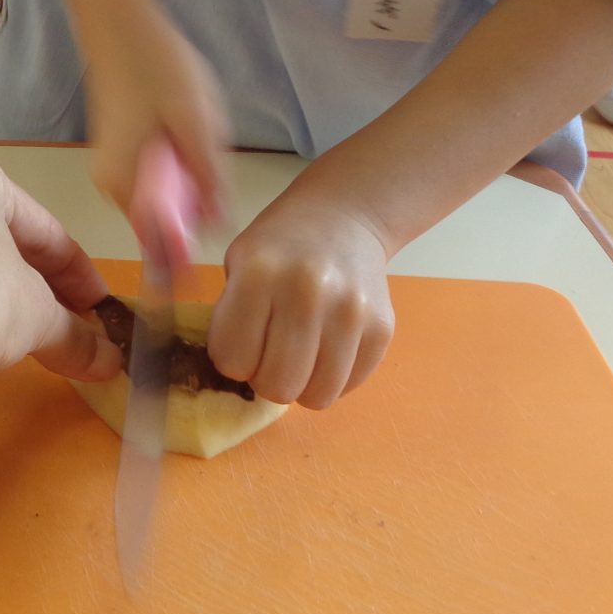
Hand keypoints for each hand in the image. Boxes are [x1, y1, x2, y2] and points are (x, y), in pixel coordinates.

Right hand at [84, 3, 231, 226]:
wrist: (120, 23)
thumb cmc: (156, 66)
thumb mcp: (197, 122)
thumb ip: (209, 177)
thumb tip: (219, 225)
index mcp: (124, 185)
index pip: (158, 245)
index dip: (187, 251)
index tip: (212, 240)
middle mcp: (112, 185)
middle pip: (165, 220)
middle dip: (196, 204)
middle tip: (210, 156)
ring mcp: (114, 168)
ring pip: (163, 196)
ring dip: (190, 181)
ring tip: (197, 133)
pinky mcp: (121, 152)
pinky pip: (156, 176)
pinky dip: (178, 165)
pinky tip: (185, 128)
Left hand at [208, 184, 394, 408]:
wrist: (343, 217)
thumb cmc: (280, 244)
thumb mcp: (238, 262)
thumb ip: (230, 316)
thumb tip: (235, 374)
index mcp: (259, 273)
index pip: (232, 360)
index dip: (231, 358)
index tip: (239, 341)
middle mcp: (307, 292)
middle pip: (277, 386)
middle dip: (265, 378)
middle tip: (268, 353)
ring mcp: (350, 312)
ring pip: (317, 396)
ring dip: (302, 384)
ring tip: (298, 353)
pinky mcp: (382, 329)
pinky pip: (349, 386)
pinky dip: (332, 377)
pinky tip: (326, 347)